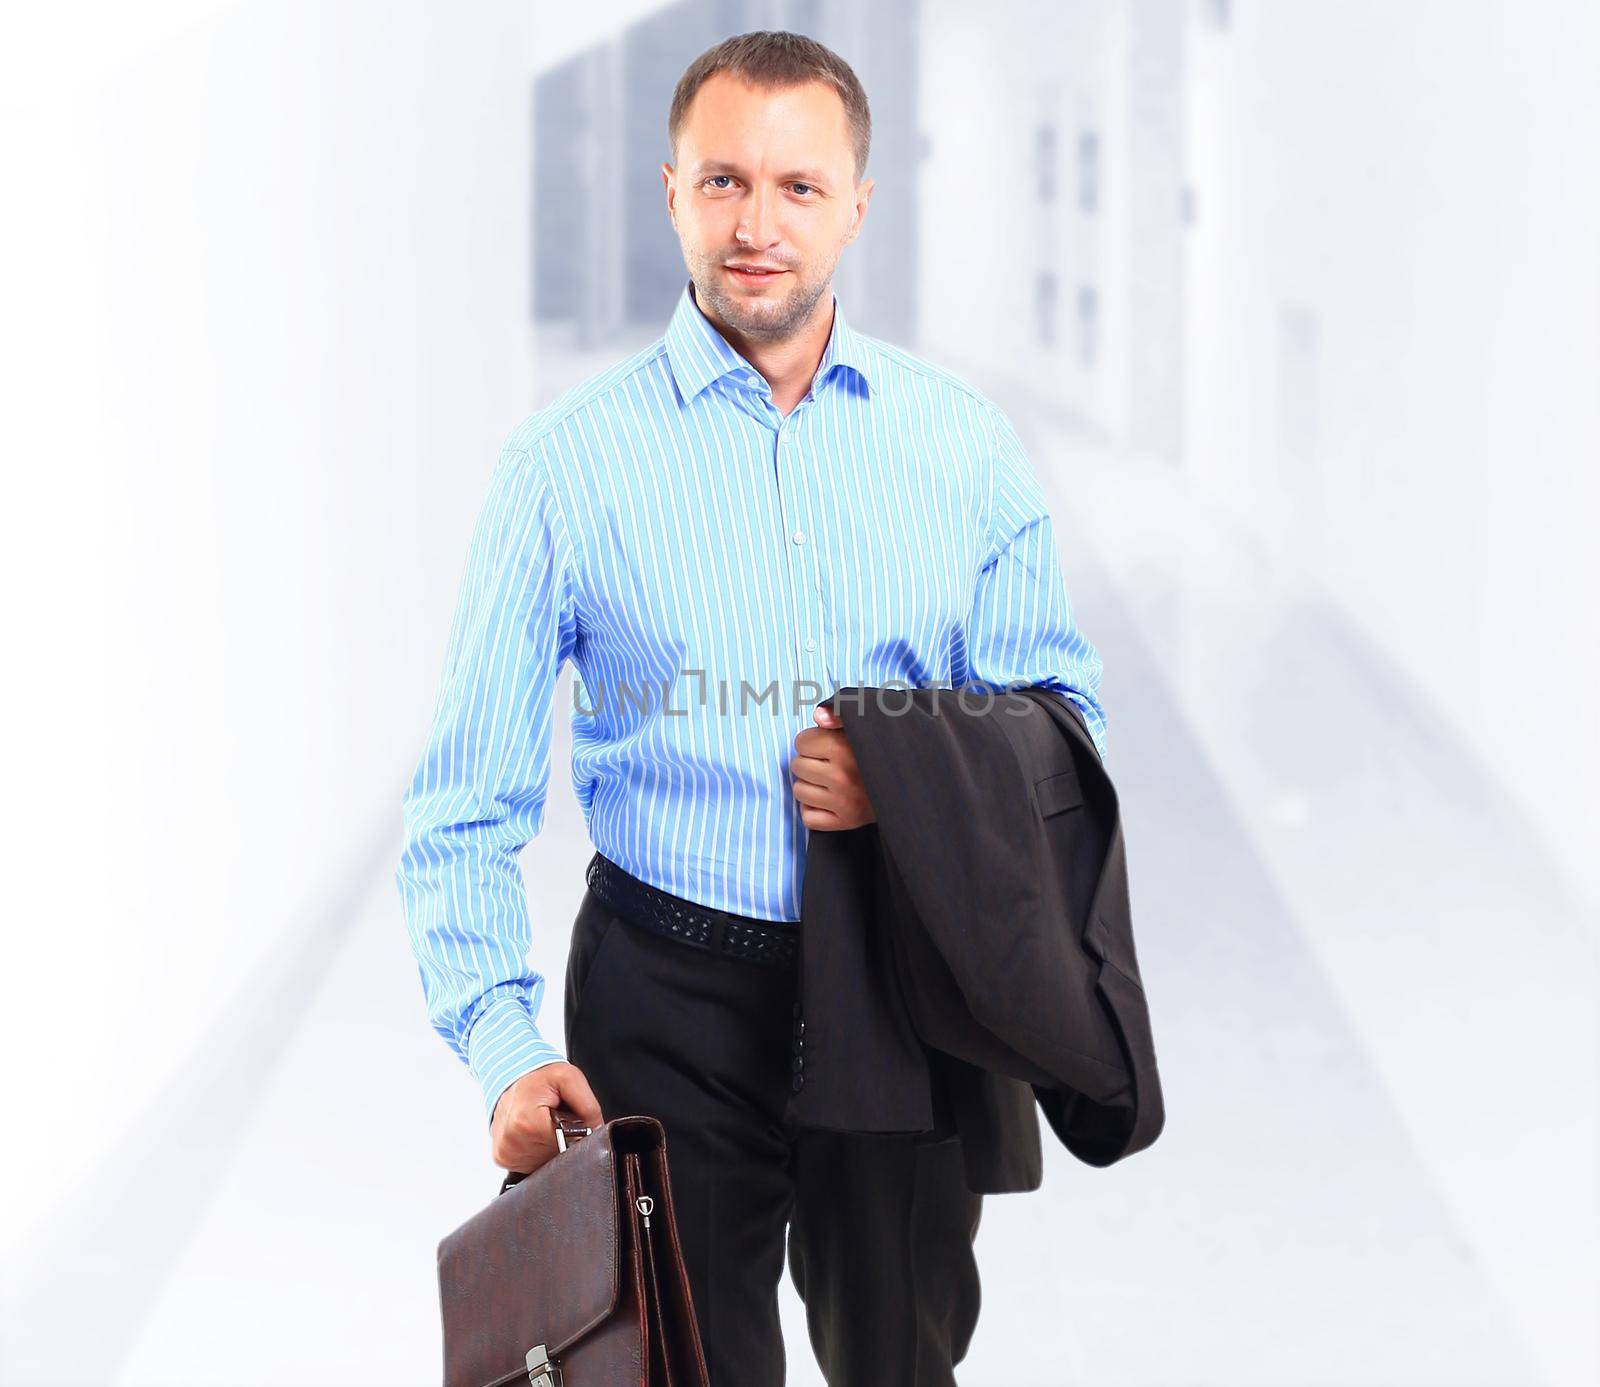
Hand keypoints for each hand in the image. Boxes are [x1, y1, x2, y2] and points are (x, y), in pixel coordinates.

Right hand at [490, 1060, 604, 1174]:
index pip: (563, 1145)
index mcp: (525, 1122)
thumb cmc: (540, 1079)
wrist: (514, 1080)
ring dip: (550, 1147)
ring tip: (544, 1125)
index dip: (573, 1134)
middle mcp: (511, 1141)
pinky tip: (535, 1134)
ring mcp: (506, 1152)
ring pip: (544, 1163)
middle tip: (556, 1120)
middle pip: (555, 1156)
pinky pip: (530, 1164)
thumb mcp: (569, 1078)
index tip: (569, 1121)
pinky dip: (537, 1151)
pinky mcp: (503, 1158)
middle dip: (562, 1140)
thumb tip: (598, 1132)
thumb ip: (588, 1106)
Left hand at [790, 704, 876, 830]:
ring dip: (810, 785)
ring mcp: (844, 801)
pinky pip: (809, 817)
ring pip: (799, 791)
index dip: (811, 741)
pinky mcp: (846, 822)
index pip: (801, 742)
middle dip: (809, 762)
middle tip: (828, 763)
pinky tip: (827, 800)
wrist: (910, 783)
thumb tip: (818, 717)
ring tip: (828, 781)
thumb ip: (839, 714)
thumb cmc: (881, 751)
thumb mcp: (865, 724)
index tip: (825, 745)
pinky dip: (813, 809)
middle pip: (798, 766)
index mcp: (843, 749)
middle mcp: (842, 776)